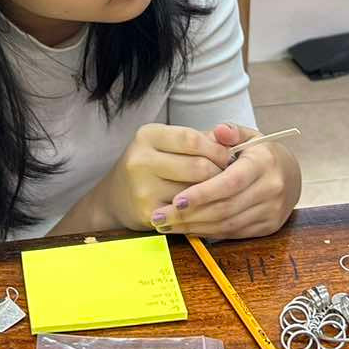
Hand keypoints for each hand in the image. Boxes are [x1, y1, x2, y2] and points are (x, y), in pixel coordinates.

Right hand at [68, 124, 232, 232]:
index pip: (192, 139)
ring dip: (213, 194)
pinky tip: (203, 207)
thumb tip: (232, 137)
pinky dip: (200, 210)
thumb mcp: (167, 144)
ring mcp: (142, 187)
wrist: (116, 198)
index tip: (229, 157)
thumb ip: (199, 139)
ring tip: (218, 192)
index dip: (217, 149)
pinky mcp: (148, 212)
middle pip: (198, 166)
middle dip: (220, 174)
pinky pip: (188, 212)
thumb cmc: (150, 166)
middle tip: (229, 179)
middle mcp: (141, 159)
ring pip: (196, 191)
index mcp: (147, 135)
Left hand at [150, 123, 300, 238]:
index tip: (176, 200)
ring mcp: (272, 211)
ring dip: (194, 227)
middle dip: (190, 215)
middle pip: (226, 208)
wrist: (290, 174)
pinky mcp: (269, 227)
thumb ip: (230, 132)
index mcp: (264, 163)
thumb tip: (219, 130)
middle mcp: (271, 189)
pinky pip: (233, 233)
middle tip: (159, 217)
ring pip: (228, 225)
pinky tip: (186, 228)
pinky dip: (208, 232)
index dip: (203, 193)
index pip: (231, 183)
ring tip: (166, 224)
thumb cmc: (259, 153)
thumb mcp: (248, 135)